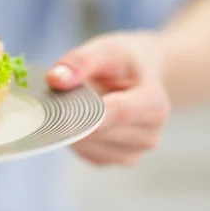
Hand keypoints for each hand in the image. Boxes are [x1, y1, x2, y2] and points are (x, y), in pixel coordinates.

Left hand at [46, 32, 169, 165]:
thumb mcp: (105, 50)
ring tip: (74, 103)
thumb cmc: (122, 61)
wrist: (138, 76)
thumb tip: (55, 79)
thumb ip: (80, 62)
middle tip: (59, 94)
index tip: (60, 105)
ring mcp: (132, 153)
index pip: (118, 112)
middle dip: (73, 114)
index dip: (86, 110)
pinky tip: (78, 118)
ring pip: (86, 144)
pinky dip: (73, 136)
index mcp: (155, 104)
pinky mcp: (112, 160)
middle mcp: (149, 135)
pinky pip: (83, 152)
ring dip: (71, 126)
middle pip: (97, 131)